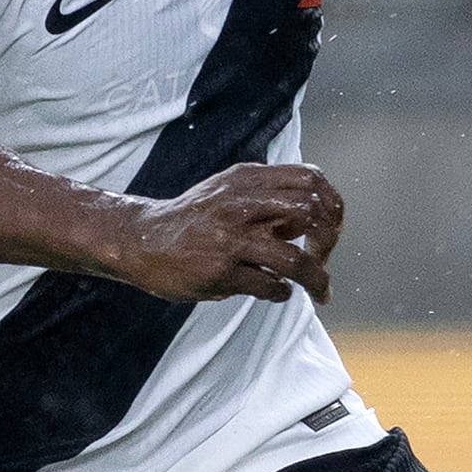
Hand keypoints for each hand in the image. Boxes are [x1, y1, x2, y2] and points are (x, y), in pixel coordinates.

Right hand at [109, 162, 343, 304]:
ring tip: (320, 292)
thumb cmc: (192, 221)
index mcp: (247, 179)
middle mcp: (241, 203)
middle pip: (310, 214)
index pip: (310, 180)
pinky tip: (278, 292)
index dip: (331, 206)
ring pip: (295, 258)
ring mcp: (231, 238)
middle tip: (323, 259)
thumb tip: (313, 220)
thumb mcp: (228, 193)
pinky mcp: (220, 271)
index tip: (331, 229)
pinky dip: (282, 293)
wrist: (140, 240)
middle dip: (327, 241)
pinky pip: (270, 284)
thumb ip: (267, 200)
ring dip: (316, 279)